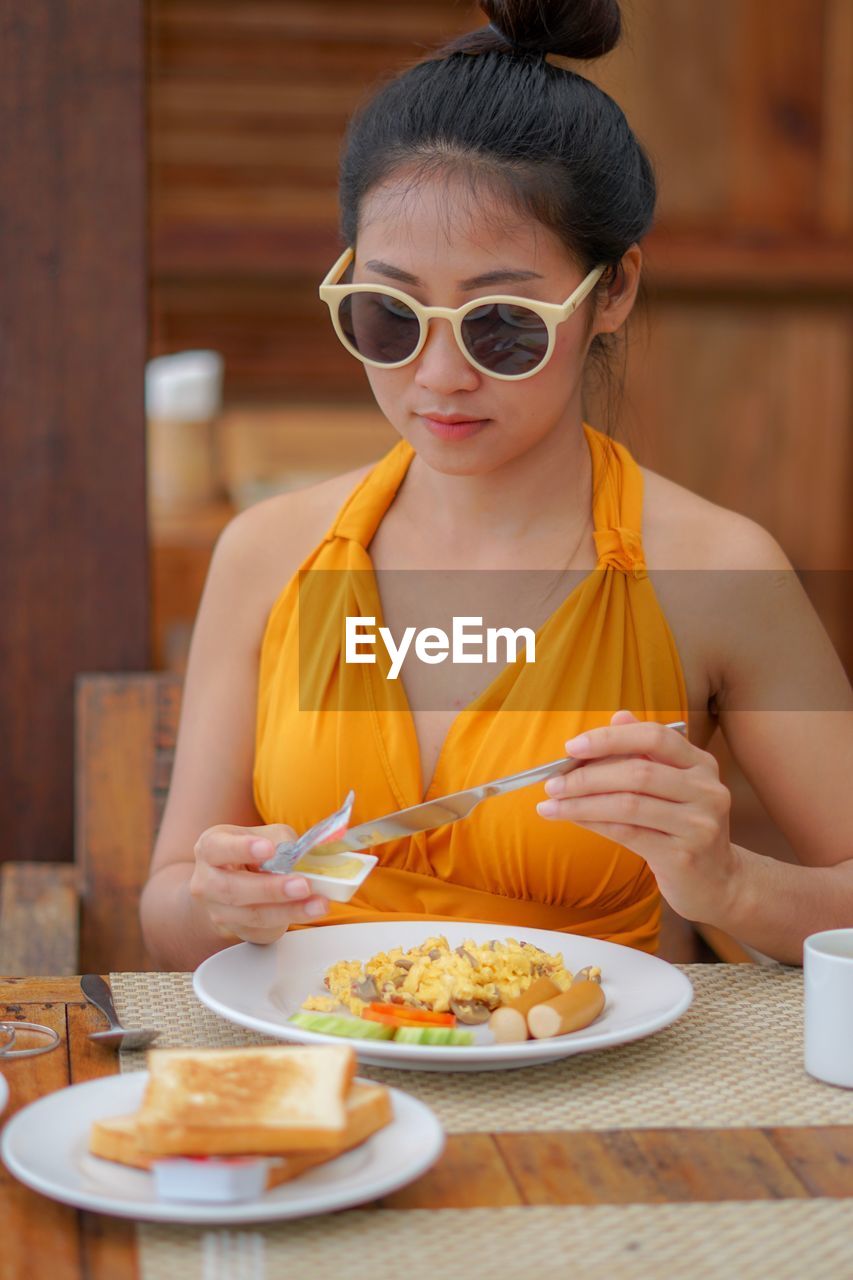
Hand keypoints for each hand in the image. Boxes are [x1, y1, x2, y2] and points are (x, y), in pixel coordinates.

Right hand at [190, 823, 328, 944]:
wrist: (233, 883)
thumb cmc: (251, 854)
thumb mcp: (266, 836)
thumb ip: (280, 842)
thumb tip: (298, 857)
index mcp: (210, 848)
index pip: (217, 848)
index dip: (241, 848)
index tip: (268, 849)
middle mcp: (206, 881)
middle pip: (232, 889)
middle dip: (271, 889)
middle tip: (302, 885)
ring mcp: (218, 910)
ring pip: (251, 914)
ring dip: (289, 910)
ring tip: (317, 903)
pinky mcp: (236, 931)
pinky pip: (262, 929)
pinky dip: (289, 920)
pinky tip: (309, 911)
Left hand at [536, 710, 738, 923]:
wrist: (717, 881)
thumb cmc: (682, 827)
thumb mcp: (672, 785)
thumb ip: (646, 751)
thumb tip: (617, 717)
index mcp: (701, 764)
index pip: (655, 737)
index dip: (610, 738)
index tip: (572, 747)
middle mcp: (706, 790)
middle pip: (638, 773)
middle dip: (587, 776)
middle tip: (552, 783)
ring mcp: (698, 824)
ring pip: (628, 804)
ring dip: (581, 803)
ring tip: (551, 805)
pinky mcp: (684, 856)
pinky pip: (628, 833)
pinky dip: (594, 823)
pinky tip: (572, 820)